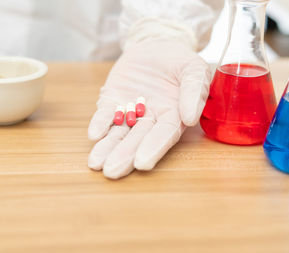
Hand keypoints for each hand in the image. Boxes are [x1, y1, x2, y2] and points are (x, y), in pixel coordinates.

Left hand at [88, 37, 210, 178]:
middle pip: (137, 140)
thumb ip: (195, 91)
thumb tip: (189, 118)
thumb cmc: (179, 61)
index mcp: (173, 116)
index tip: (142, 163)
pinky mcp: (113, 101)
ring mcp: (130, 112)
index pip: (163, 134)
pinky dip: (100, 123)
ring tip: (96, 164)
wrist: (156, 45)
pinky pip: (105, 114)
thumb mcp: (194, 69)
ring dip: (107, 147)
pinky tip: (94, 134)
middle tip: (112, 171)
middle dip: (124, 155)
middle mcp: (150, 119)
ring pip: (118, 133)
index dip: (153, 148)